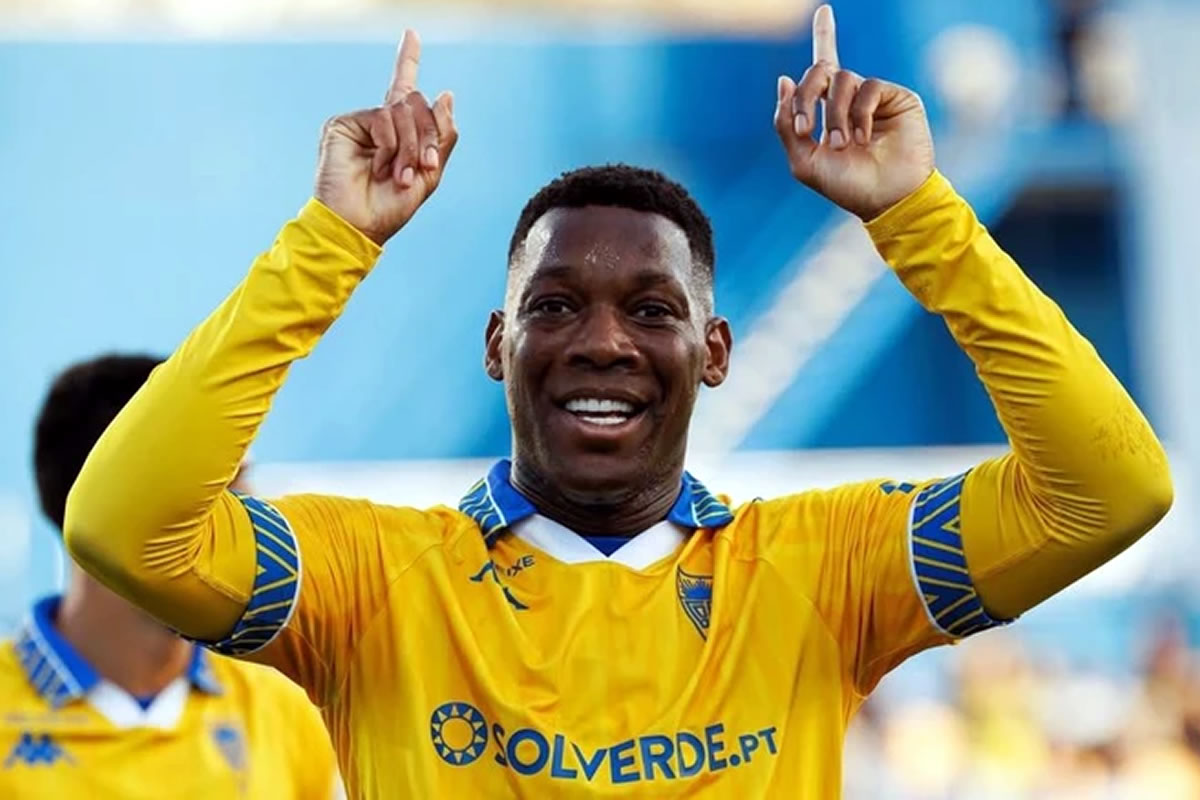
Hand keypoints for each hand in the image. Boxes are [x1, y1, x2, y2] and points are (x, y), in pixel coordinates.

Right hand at [314, 29, 457, 244]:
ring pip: (403, 110)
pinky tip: (381, 166)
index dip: (407, 60)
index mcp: (399, 134)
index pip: (404, 90)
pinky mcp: (343, 124)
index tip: (411, 33)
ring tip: (399, 175)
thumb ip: (441, 136)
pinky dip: (391, 145)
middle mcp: (379, 123)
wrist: (359, 226)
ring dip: (411, 146)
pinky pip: (384, 118)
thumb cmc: (390, 208)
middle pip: (417, 103)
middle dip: (427, 137)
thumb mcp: (429, 174)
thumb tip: (445, 94)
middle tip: (423, 167)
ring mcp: (361, 122)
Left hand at [773, 5, 933, 220]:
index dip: (826, 35)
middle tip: (805, 129)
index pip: (824, 67)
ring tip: (840, 144)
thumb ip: (786, 123)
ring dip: (834, 115)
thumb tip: (784, 78)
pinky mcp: (896, 97)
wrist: (886, 200)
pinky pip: (868, 87)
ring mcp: (874, 96)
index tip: (824, 10)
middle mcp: (851, 99)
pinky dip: (858, 114)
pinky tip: (862, 138)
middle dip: (807, 96)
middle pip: (821, 70)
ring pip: (842, 80)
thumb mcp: (804, 160)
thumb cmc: (846, 186)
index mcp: (828, 111)